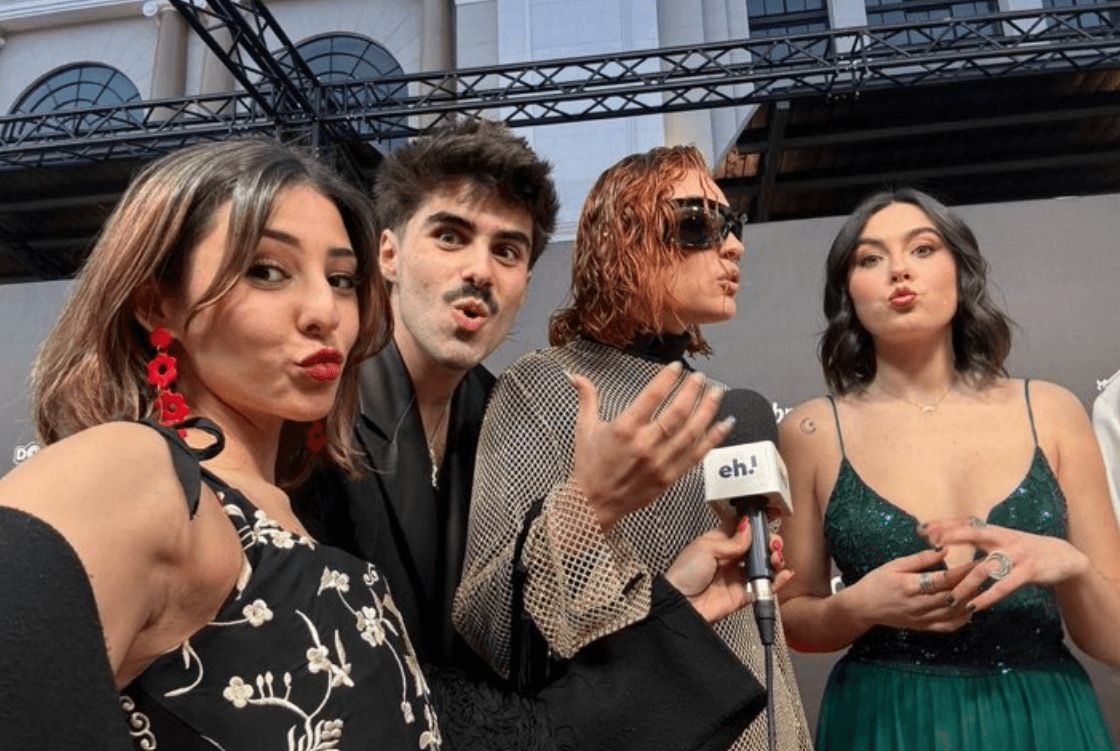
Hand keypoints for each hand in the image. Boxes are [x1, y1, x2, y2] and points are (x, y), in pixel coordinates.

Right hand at [569, 363, 731, 529]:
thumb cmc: (589, 465)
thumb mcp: (584, 428)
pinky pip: (697, 455)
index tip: (677, 366)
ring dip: (707, 410)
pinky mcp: (669, 478)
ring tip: (717, 393)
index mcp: (624, 429)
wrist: (593, 504)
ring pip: (691, 432)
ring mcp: (660, 463)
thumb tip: (575, 376)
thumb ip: (586, 399)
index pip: (652, 397)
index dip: (667, 378)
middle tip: (701, 377)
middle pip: (677, 413)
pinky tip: (725, 424)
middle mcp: (644, 445)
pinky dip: (713, 439)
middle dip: (692, 391)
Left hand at [666, 517, 793, 623]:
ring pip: (763, 565)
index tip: (767, 516)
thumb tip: (749, 528)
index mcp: (718, 542)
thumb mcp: (706, 547)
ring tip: (775, 557)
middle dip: (768, 541)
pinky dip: (778, 580)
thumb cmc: (684, 574)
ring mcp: (737, 576)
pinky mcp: (744, 594)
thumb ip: (732, 540)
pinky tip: (784, 573)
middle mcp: (729, 558)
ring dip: (774, 558)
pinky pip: (765, 586)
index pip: (741, 528)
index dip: (754, 522)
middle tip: (771, 542)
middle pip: (756, 546)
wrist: (681, 604)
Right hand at [847, 547, 977, 632]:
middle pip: (953, 596)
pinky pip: (948, 626)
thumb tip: (945, 550)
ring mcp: (922, 618)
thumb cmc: (877, 581)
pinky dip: (962, 619)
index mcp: (911, 586)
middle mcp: (919, 604)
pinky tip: (971, 610)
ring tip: (982, 589)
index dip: (964, 570)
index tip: (979, 561)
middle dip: (973, 585)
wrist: (863, 607)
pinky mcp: (923, 627)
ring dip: (971, 601)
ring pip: (954, 613)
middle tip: (989, 574)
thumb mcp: (895, 565)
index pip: (945, 578)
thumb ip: (921, 559)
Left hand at [919, 517, 1089, 614]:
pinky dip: (987, 597)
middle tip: (930, 545)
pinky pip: (1004, 586)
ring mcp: (1016, 554)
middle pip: (973, 533)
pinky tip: (974, 607)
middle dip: (951, 537)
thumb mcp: (1002, 542)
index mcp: (994, 532)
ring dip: (965, 584)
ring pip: (984, 568)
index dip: (943, 525)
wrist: (1064, 557)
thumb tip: (948, 539)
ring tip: (949, 597)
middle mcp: (1003, 539)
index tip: (920, 529)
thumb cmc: (1026, 551)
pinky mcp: (1028, 571)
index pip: (965, 523)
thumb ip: (978, 541)